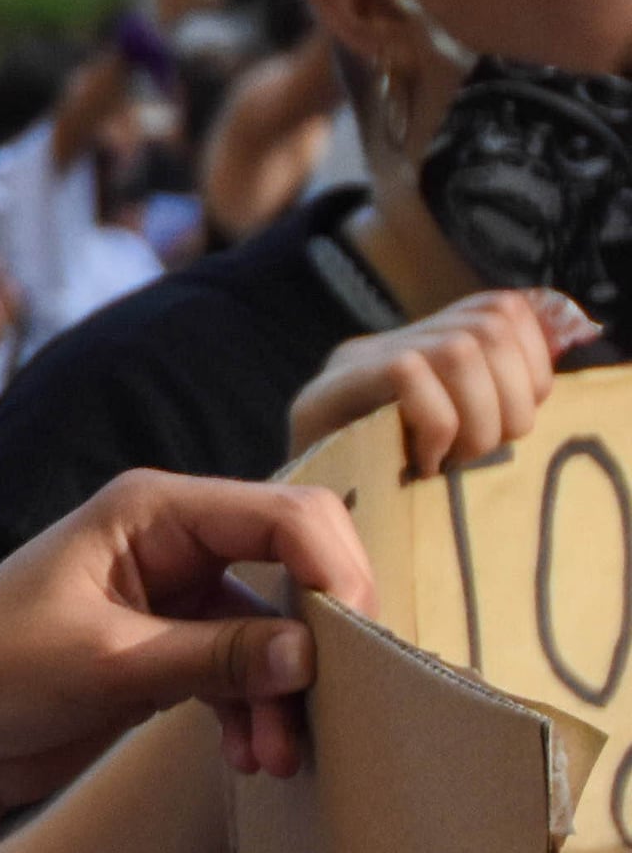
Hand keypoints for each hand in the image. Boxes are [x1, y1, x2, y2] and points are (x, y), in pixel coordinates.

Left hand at [0, 469, 368, 852]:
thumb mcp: (108, 665)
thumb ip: (215, 657)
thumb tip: (313, 653)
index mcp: (149, 509)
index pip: (284, 512)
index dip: (335, 568)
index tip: (356, 640)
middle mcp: (172, 539)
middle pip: (298, 563)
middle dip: (322, 635)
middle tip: (335, 702)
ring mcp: (176, 594)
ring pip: (277, 630)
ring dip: (288, 693)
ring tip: (279, 758)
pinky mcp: (173, 647)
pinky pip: (248, 670)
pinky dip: (258, 712)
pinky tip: (252, 761)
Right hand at [288, 288, 583, 478]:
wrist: (305, 544)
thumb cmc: (394, 505)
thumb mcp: (456, 445)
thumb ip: (490, 402)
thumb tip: (546, 372)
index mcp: (418, 346)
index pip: (504, 309)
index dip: (533, 362)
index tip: (518, 420)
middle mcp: (383, 343)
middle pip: (490, 326)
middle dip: (511, 400)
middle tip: (483, 455)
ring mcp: (350, 365)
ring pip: (458, 348)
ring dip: (478, 417)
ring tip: (456, 461)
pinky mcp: (324, 393)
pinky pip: (408, 374)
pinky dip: (436, 422)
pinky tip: (425, 464)